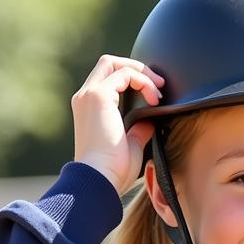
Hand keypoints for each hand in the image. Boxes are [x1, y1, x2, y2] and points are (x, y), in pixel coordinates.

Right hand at [71, 55, 163, 194]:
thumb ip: (138, 130)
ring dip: (141, 73)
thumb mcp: (131, 146)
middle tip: (158, 83)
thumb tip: (150, 122)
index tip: (153, 95)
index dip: (132, 79)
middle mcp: (85, 97)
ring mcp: (89, 95)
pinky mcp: (98, 96)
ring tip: (158, 91)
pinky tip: (154, 99)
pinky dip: (142, 82)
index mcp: (89, 108)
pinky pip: (124, 74)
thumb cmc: (113, 171)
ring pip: (114, 64)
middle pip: (109, 63)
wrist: (100, 179)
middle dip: (136, 68)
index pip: (108, 78)